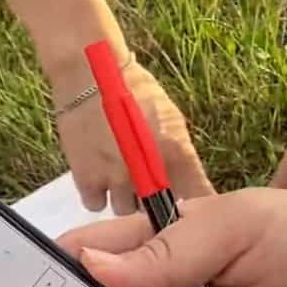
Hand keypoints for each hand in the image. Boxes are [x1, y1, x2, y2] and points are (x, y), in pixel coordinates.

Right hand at [48, 51, 215, 212]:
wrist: (90, 76)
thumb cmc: (133, 89)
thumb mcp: (170, 116)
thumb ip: (179, 153)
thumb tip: (182, 180)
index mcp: (178, 154)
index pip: (199, 196)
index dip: (194, 203)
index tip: (186, 201)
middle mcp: (150, 173)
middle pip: (158, 208)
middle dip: (153, 199)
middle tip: (144, 181)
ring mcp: (117, 180)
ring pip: (126, 210)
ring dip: (124, 198)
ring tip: (118, 177)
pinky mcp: (87, 181)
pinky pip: (97, 204)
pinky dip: (98, 195)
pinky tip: (98, 178)